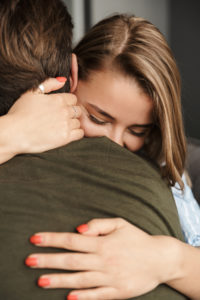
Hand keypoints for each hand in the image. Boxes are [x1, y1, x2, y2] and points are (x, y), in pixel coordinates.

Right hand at [3, 78, 83, 157]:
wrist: (15, 133)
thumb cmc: (20, 113)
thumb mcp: (31, 93)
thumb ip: (49, 84)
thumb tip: (63, 80)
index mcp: (58, 99)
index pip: (73, 99)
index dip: (68, 103)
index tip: (61, 109)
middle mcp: (64, 111)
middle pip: (77, 110)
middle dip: (71, 113)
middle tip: (62, 118)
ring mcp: (66, 124)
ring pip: (78, 122)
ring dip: (72, 124)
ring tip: (62, 127)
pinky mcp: (65, 138)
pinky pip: (80, 134)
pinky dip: (76, 133)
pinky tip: (67, 133)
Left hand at [26, 218, 177, 299]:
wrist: (160, 259)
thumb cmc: (137, 238)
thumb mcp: (120, 223)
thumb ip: (98, 224)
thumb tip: (78, 230)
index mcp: (103, 243)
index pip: (71, 240)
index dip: (52, 239)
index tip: (35, 239)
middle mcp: (104, 260)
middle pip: (71, 260)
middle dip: (48, 260)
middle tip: (28, 261)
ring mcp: (110, 278)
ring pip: (79, 279)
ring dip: (59, 280)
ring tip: (40, 281)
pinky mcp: (117, 292)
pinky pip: (97, 295)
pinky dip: (82, 296)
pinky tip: (68, 297)